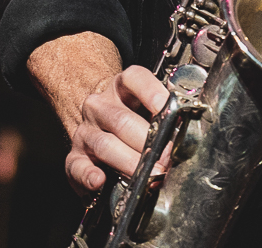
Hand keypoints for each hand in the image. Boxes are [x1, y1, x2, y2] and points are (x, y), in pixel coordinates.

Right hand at [64, 65, 171, 195]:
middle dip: (148, 143)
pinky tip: (99, 181)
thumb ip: (164, 114)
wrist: (97, 120)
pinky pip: (77, 166)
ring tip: (148, 175)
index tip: (171, 111)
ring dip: (129, 162)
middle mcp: (100, 105)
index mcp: (122, 86)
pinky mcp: (75, 155)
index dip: (154, 94)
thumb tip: (187, 131)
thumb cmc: (132, 114)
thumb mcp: (147, 104)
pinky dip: (88, 175)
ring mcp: (86, 130)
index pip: (136, 79)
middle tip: (167, 160)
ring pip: (105, 145)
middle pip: (123, 121)